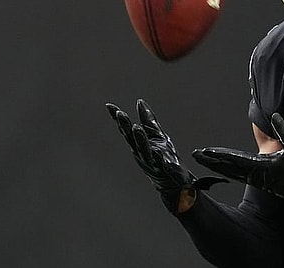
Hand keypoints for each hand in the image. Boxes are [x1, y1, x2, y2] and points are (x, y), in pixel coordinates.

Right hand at [106, 99, 225, 212]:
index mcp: (139, 144)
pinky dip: (160, 160)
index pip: (127, 129)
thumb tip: (139, 102)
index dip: (118, 118)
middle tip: (120, 114)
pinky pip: (162, 165)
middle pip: (132, 139)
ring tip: (137, 128)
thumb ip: (148, 120)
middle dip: (126, 127)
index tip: (110, 106)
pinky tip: (160, 155)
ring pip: (145, 150)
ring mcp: (152, 162)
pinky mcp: (165, 171)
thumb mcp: (157, 135)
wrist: (174, 182)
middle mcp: (142, 153)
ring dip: (140, 140)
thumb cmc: (164, 157)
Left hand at [192, 113, 283, 213]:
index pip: (234, 159)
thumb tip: (274, 116)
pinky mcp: (262, 182)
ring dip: (217, 165)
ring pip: (232, 172)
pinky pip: (240, 176)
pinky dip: (229, 170)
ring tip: (205, 159)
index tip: (204, 151)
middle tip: (196, 155)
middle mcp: (256, 175)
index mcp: (261, 167)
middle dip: (211, 161)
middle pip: (228, 167)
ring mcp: (258, 180)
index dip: (218, 154)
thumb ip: (283, 130)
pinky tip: (224, 168)